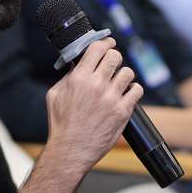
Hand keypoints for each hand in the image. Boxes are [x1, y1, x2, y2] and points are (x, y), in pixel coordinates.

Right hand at [45, 38, 143, 174]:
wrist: (71, 149)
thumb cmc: (61, 124)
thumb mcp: (55, 94)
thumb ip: (67, 76)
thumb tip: (79, 64)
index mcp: (79, 78)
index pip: (97, 48)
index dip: (105, 43)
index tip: (108, 44)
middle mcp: (97, 85)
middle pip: (115, 56)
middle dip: (114, 57)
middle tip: (112, 64)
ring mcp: (112, 98)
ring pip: (128, 72)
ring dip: (123, 75)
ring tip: (118, 82)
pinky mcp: (123, 111)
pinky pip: (137, 90)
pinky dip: (133, 90)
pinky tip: (126, 94)